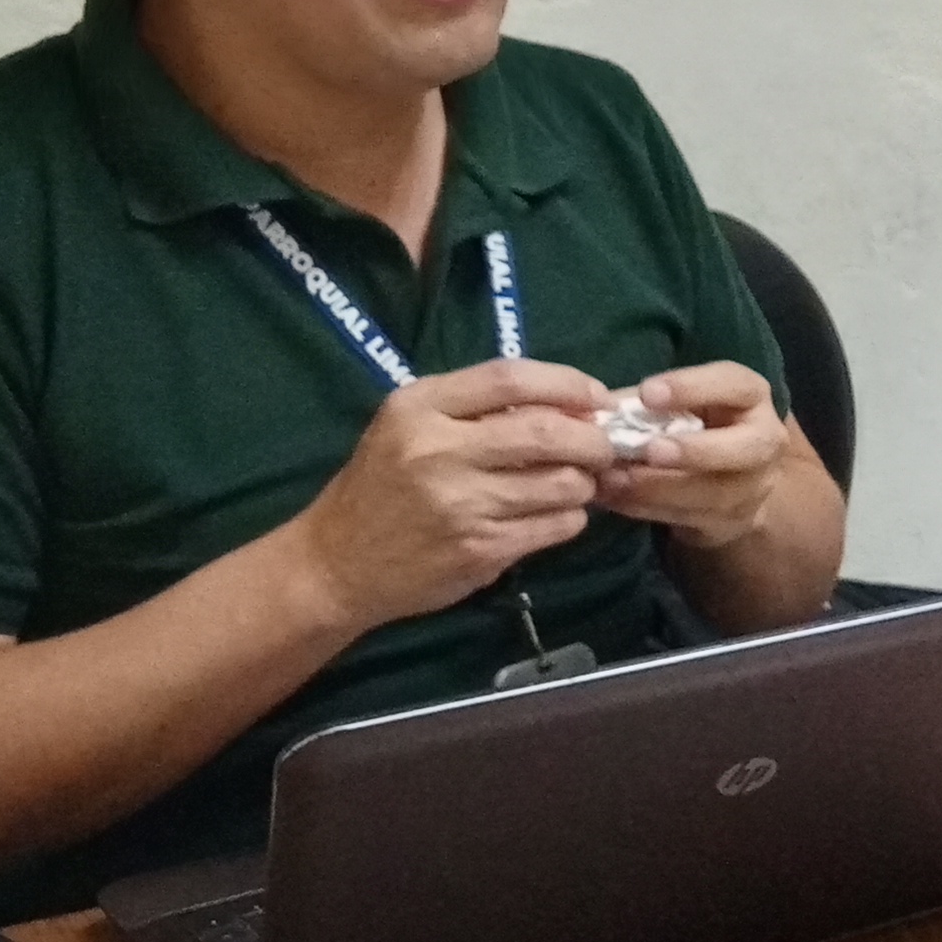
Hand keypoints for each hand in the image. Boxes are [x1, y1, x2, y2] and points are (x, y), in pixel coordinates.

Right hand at [292, 357, 614, 627]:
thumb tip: (569, 404)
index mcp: (418, 408)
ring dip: (585, 483)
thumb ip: (475, 409)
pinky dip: (570, 517)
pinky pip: (555, 526)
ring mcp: (461, 505)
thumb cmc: (381, 486)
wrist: (338, 563)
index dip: (566, 383)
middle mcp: (437, 451)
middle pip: (546, 432)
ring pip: (561, 484)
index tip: (596, 397)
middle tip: (603, 446)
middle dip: (591, 438)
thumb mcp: (409, 427)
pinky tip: (556, 514)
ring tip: (576, 482)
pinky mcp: (481, 550)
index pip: (509, 377)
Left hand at [592, 362, 787, 552]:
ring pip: (714, 493)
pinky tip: (614, 499)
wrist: (729, 477)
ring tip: (613, 480)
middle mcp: (764, 441)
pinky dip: (647, 509)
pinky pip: (691, 519)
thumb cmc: (694, 425)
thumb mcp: (677, 403)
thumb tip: (595, 407)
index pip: (734, 384)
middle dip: (697, 451)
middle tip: (650, 450)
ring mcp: (755, 487)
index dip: (694, 388)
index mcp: (751, 397)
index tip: (648, 393)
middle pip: (747, 448)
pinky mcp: (734, 521)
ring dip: (659, 488)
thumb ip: (640, 403)